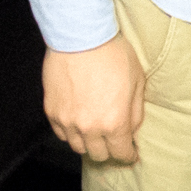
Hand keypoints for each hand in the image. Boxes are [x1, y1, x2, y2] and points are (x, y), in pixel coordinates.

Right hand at [43, 34, 144, 162]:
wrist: (82, 35)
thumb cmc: (112, 53)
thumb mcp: (138, 80)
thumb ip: (135, 111)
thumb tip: (132, 129)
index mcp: (114, 122)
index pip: (121, 152)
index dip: (128, 155)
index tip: (130, 154)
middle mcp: (89, 127)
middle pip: (98, 154)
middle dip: (109, 149)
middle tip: (113, 140)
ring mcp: (68, 121)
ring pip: (78, 147)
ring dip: (88, 142)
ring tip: (94, 130)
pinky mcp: (52, 111)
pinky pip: (61, 133)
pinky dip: (70, 132)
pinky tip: (78, 120)